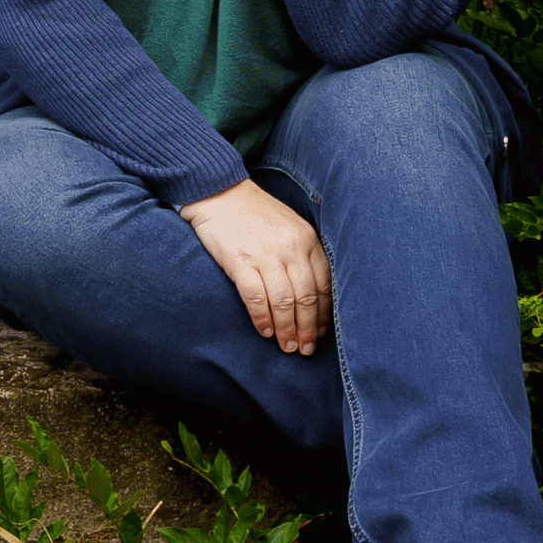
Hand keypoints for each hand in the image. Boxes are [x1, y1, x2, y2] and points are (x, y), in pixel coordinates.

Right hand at [180, 179, 331, 354]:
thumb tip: (313, 295)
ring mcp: (265, 254)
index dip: (324, 314)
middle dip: (308, 329)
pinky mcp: (240, 261)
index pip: (323, 285)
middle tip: (306, 349)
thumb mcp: (290, 225)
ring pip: (283, 303)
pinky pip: (256, 299)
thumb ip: (303, 253)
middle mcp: (290, 247)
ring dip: (286, 330)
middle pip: (306, 298)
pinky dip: (262, 319)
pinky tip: (264, 331)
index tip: (322, 333)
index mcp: (306, 238)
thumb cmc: (255, 212)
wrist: (219, 192)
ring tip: (287, 346)